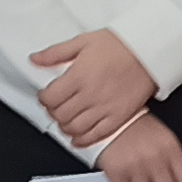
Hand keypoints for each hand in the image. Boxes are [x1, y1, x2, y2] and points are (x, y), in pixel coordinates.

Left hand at [29, 29, 156, 147]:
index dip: (43, 99)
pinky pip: (95, 135)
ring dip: (65, 127)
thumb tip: (34, 59)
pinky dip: (82, 140)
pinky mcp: (118, 117)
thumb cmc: (118, 44)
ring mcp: (104, 108)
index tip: (46, 96)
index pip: (50, 98)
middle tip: (55, 107)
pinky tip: (77, 136)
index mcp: (78, 76)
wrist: (147, 51)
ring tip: (66, 119)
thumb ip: (55, 53)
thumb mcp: (83, 41)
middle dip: (53, 112)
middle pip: (60, 114)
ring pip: (75, 128)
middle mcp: (90, 95)